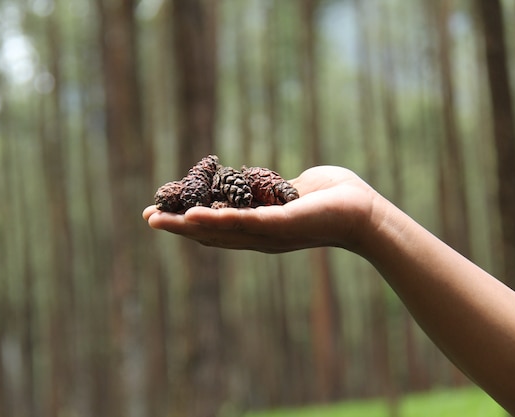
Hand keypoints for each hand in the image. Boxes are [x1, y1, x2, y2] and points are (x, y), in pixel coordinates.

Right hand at [142, 166, 380, 252]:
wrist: (367, 212)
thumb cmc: (336, 198)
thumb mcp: (292, 190)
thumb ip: (272, 189)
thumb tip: (263, 181)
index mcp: (259, 226)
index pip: (217, 225)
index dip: (188, 220)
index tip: (163, 212)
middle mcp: (259, 236)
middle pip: (210, 234)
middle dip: (177, 227)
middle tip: (147, 218)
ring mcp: (268, 233)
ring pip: (220, 231)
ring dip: (186, 226)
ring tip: (157, 219)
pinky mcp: (281, 225)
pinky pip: (244, 222)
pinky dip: (216, 221)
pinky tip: (193, 217)